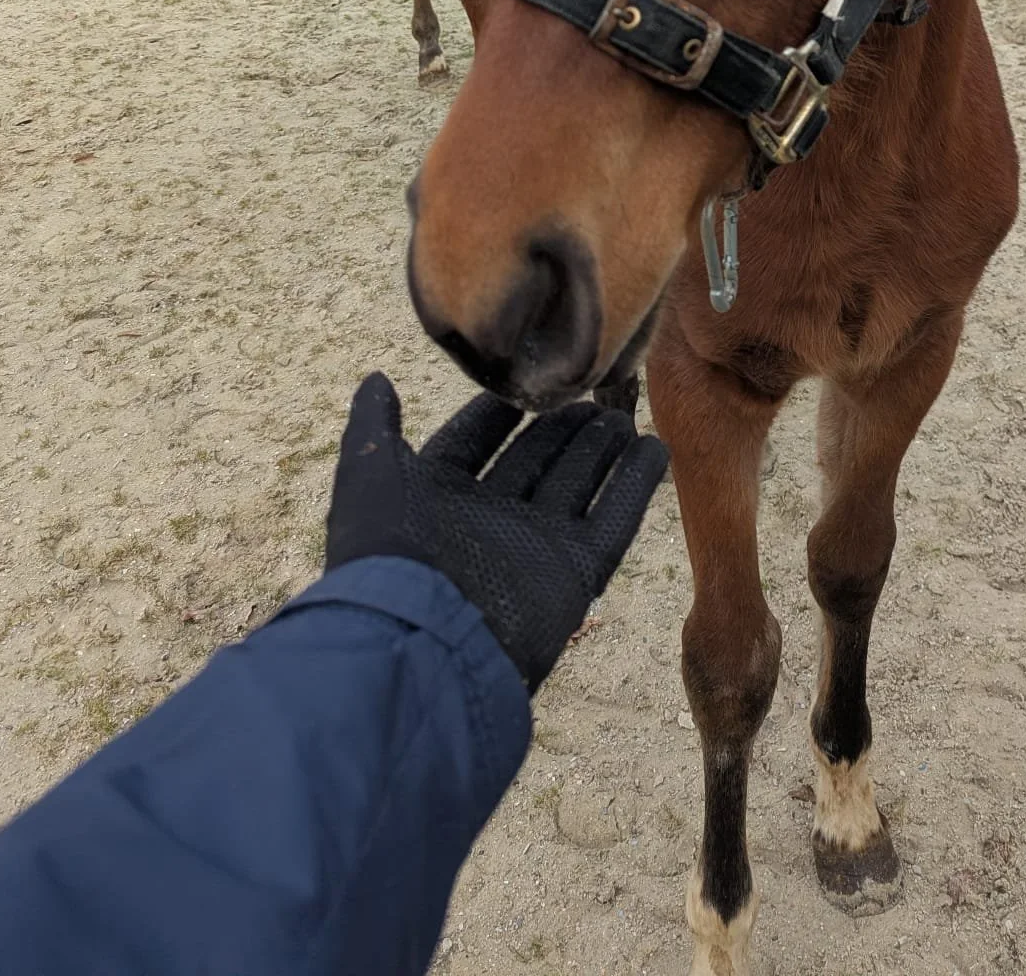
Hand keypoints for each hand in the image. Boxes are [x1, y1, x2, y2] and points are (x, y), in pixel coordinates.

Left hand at [324, 373, 667, 690]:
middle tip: (592, 395)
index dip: (494, 415)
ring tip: (625, 414)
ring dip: (602, 449)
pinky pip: (612, 518)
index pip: (472, 444)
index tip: (521, 385)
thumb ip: (372, 428)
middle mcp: (489, 520)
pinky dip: (635, 485)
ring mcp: (535, 545)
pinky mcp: (574, 570)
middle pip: (534, 461)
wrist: (422, 646)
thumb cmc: (390, 556)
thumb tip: (376, 379)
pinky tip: (656, 450)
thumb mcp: (369, 478)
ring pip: (577, 483)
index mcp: (438, 500)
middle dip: (561, 430)